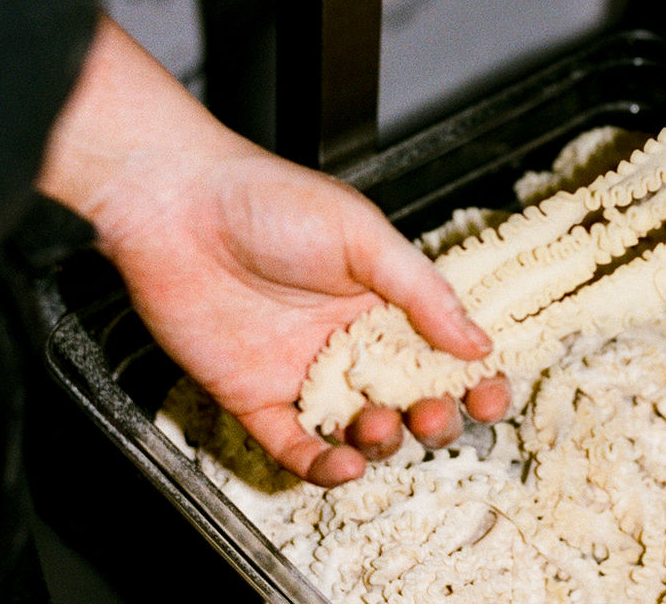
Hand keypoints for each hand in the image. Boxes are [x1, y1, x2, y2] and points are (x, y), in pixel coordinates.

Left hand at [38, 17, 508, 485]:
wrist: (177, 207)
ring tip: (377, 427)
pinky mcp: (255, 397)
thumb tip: (479, 344)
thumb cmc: (270, 200)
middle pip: (411, 402)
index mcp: (386, 303)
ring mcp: (304, 374)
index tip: (488, 393)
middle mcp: (351, 344)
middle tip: (431, 414)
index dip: (473, 380)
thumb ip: (422, 293)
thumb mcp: (364, 236)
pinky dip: (319, 466)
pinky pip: (294, 447)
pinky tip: (340, 464)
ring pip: (360, 432)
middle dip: (433, 419)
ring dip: (381, 443)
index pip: (445, 353)